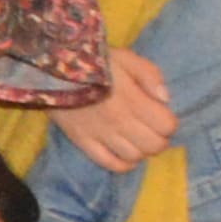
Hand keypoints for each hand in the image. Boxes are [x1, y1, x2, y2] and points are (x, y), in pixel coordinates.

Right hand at [60, 50, 181, 175]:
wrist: (51, 69)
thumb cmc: (93, 62)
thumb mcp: (126, 57)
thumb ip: (150, 75)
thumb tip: (165, 99)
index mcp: (133, 101)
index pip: (166, 126)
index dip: (169, 122)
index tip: (161, 115)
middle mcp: (120, 123)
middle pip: (154, 145)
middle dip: (159, 138)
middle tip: (151, 129)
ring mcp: (101, 135)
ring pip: (134, 156)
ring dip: (142, 150)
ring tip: (137, 139)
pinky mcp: (83, 142)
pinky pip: (109, 163)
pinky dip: (123, 164)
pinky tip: (125, 154)